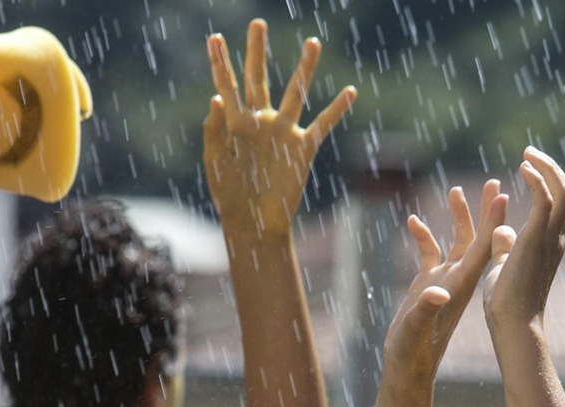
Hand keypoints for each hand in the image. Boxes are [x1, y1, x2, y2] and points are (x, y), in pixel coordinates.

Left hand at [204, 21, 354, 242]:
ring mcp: (283, 133)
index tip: (214, 38)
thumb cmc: (230, 196)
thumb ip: (214, 131)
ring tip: (313, 43)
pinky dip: (336, 109)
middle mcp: (260, 122)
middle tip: (257, 24)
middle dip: (256, 51)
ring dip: (304, 68)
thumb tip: (217, 97)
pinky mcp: (303, 149)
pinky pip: (322, 125)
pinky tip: (350, 91)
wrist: (254, 225)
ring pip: (296, 93)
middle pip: (258, 78)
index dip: (221, 63)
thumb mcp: (215, 163)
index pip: (228, 86)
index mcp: (236, 124)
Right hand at [384, 182, 509, 374]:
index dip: (493, 222)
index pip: (483, 249)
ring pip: (456, 242)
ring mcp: (443, 282)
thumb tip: (438, 292)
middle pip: (476, 239)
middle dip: (484, 212)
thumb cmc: (413, 352)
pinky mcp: (427, 286)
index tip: (503, 196)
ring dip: (457, 218)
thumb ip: (425, 308)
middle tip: (492, 183)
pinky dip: (424, 236)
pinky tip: (414, 221)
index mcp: (459, 286)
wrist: (409, 370)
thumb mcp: (416, 329)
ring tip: (456, 190)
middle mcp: (456, 280)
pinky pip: (430, 254)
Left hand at [482, 148, 564, 335]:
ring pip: (563, 192)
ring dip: (546, 168)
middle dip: (551, 168)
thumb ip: (504, 246)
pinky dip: (537, 179)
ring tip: (527, 154)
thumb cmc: (506, 303)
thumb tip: (501, 231)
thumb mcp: (502, 267)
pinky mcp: (537, 239)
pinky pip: (546, 199)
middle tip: (529, 153)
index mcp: (549, 244)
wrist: (511, 324)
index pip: (559, 204)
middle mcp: (556, 238)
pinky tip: (522, 168)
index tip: (528, 166)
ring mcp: (550, 239)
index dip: (548, 181)